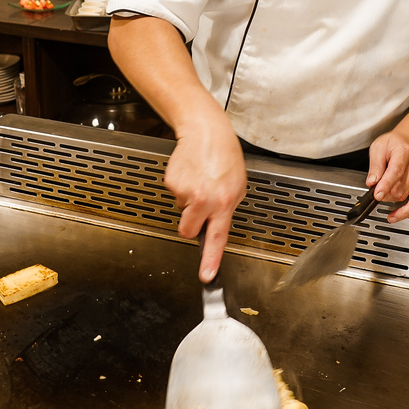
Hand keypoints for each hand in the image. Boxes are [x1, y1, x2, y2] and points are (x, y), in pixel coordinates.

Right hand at [164, 112, 246, 282]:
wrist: (205, 131)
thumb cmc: (225, 156)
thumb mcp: (238, 185)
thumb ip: (227, 209)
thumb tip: (216, 226)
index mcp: (224, 202)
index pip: (216, 238)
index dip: (210, 260)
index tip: (206, 277)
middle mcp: (203, 199)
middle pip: (187, 231)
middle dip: (191, 225)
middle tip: (200, 208)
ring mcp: (185, 191)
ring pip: (181, 211)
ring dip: (189, 201)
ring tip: (200, 180)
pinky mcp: (171, 182)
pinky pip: (175, 195)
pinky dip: (182, 186)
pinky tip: (191, 173)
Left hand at [366, 130, 408, 225]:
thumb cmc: (394, 144)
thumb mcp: (379, 147)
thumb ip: (375, 165)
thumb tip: (372, 182)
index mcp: (404, 154)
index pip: (396, 172)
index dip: (386, 186)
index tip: (377, 195)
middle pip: (404, 190)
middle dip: (388, 197)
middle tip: (379, 195)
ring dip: (404, 210)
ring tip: (392, 215)